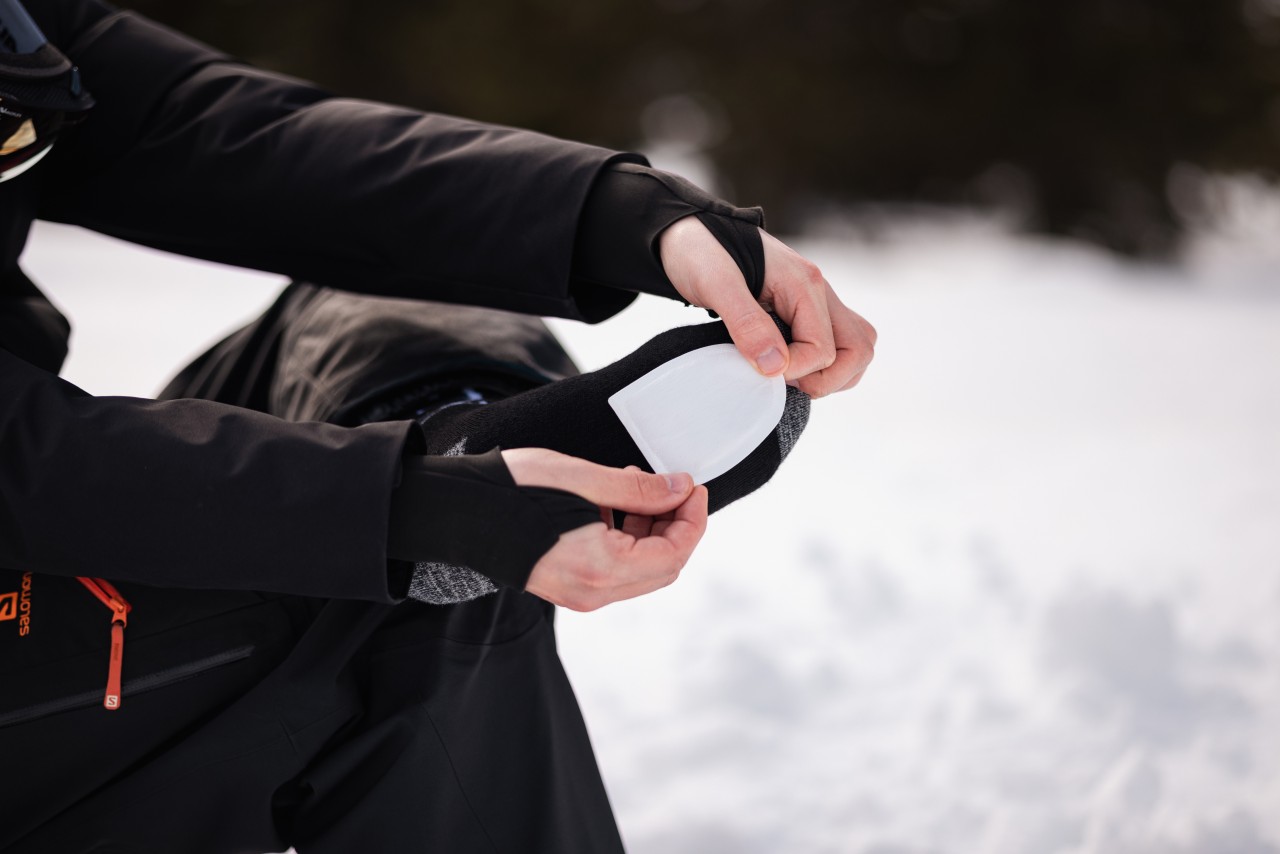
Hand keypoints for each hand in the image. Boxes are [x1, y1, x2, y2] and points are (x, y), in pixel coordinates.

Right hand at [502, 448, 708, 611]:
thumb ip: (639, 489)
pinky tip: (613, 503)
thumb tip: (680, 489)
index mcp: (602, 568)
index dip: (692, 519)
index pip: (674, 553)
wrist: (456, 511)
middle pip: (663, 567)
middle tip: (674, 487)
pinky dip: (627, 539)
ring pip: (640, 569)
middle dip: (676, 525)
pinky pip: (615, 569)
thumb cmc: (513, 489)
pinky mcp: (565, 586)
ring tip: (636, 487)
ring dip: (651, 530)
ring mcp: (578, 595)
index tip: (693, 486)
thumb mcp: (583, 478)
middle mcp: (593, 592)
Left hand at [658, 216, 876, 397]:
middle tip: (785, 383)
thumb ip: (746, 323)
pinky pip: (837, 344)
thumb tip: (775, 366)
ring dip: (831, 375)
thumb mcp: (715, 284)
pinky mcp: (807, 310)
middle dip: (826, 380)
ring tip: (790, 379)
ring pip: (855, 348)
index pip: (823, 350)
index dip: (795, 371)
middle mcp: (820, 291)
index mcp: (805, 284)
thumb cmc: (701, 252)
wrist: (692, 232)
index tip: (759, 369)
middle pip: (858, 349)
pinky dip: (824, 365)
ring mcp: (817, 301)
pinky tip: (791, 368)